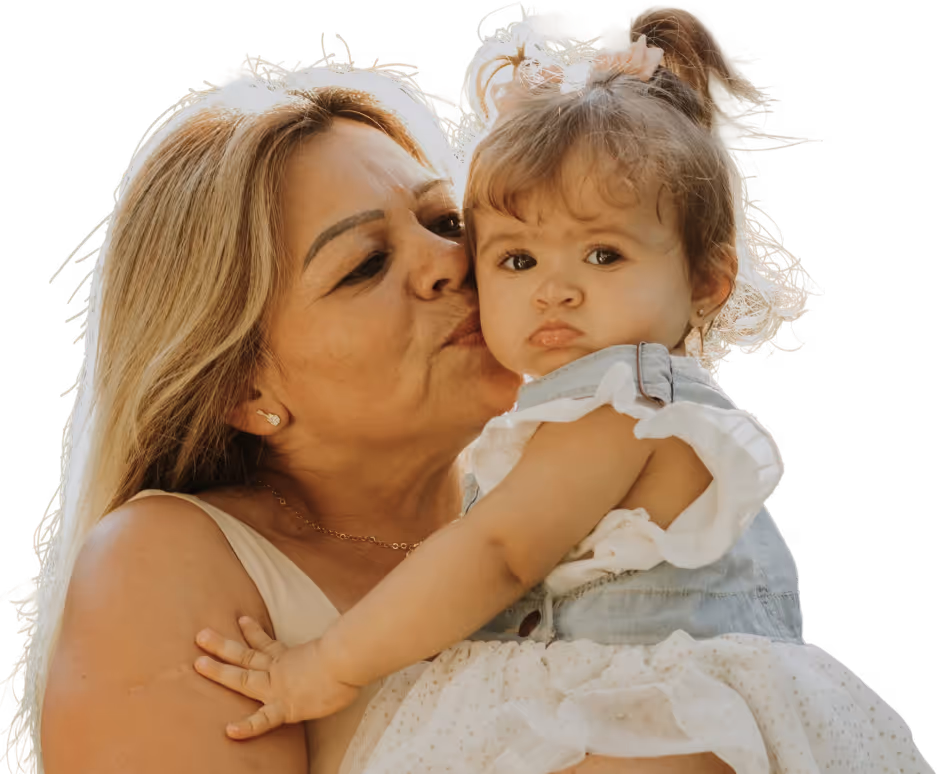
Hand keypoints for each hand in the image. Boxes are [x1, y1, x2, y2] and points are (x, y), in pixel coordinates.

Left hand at [193, 616, 360, 738]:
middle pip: (244, 655)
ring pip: (241, 678)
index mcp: (290, 656)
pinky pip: (262, 720)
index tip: (241, 619)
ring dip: (218, 670)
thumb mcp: (335, 643)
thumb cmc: (348, 651)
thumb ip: (333, 642)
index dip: (252, 631)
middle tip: (201, 635)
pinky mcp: (284, 707)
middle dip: (221, 646)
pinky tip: (230, 731)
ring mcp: (278, 688)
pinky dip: (247, 727)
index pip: (266, 643)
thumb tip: (351, 636)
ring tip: (197, 663)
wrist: (346, 660)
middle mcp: (279, 670)